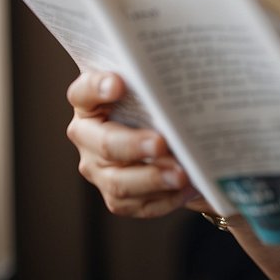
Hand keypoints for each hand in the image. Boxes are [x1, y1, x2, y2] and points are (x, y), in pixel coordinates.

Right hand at [66, 71, 194, 217]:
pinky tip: (187, 189)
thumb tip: (196, 74)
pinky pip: (136, 205)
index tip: (119, 83)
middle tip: (161, 143)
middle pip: (106, 144)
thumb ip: (162, 81)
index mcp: (91, 104)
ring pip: (119, 182)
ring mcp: (99, 170)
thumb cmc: (160, 102)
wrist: (168, 134)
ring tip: (181, 174)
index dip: (98, 87)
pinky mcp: (117, 196)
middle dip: (134, 145)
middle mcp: (89, 137)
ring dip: (151, 179)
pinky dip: (163, 199)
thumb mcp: (157, 88)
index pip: (84, 92)